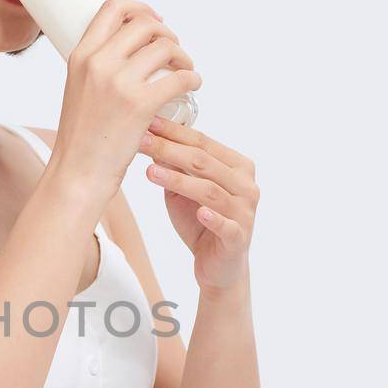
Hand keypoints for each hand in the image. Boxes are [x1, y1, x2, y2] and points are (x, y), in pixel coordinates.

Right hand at [52, 0, 201, 212]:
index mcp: (81, 56)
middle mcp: (99, 63)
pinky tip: (192, 86)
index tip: (154, 20)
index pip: (113, 9)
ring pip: (166, 47)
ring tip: (184, 71)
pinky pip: (180, 78)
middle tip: (173, 52)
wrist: (78, 173)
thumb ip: (97, 66)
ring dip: (183, 56)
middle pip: (146, 25)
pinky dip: (192, 79)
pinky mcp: (140, 105)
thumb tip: (129, 49)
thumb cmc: (80, 138)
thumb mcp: (77, 89)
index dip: (140, 9)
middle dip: (167, 34)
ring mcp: (119, 83)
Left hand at [137, 114, 257, 291]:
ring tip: (150, 172)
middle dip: (170, 150)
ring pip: (210, 191)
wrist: (219, 266)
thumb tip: (150, 136)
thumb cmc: (201, 222)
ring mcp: (245, 212)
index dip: (174, 132)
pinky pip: (226, 225)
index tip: (147, 122)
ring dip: (179, 180)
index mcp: (237, 166)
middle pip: (204, 163)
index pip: (203, 143)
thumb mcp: (183, 191)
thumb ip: (173, 167)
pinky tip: (199, 213)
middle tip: (141, 141)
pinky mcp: (239, 238)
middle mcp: (246, 185)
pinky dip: (213, 218)